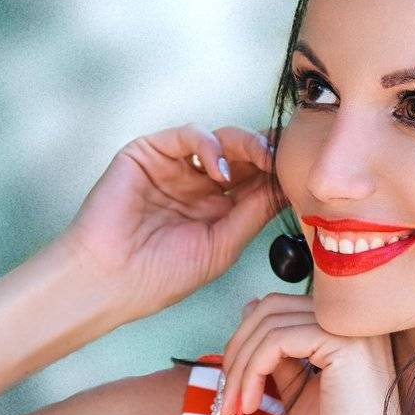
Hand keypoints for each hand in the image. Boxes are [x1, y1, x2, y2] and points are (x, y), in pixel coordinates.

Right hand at [51, 123, 280, 319]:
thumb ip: (254, 213)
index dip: (279, 172)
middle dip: (267, 152)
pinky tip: (220, 169)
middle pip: (243, 156)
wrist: (110, 279)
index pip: (256, 181)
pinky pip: (188, 135)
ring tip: (261, 157)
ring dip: (246, 144)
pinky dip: (210, 145)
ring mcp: (175, 167)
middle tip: (286, 155)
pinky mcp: (150, 153)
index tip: (303, 169)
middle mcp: (198, 184)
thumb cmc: (161, 275)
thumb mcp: (223, 246)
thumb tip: (289, 186)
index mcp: (218, 209)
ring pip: (221, 139)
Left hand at [214, 293, 399, 414]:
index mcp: (344, 327)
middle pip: (271, 308)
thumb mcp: (298, 388)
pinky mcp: (342, 343)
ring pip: (269, 324)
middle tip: (226, 395)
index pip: (280, 308)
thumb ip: (278, 354)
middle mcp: (352, 319)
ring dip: (240, 367)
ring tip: (235, 405)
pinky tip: (250, 405)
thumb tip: (250, 313)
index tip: (231, 384)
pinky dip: (252, 372)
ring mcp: (350, 328)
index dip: (245, 341)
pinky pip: (276, 341)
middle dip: (237, 350)